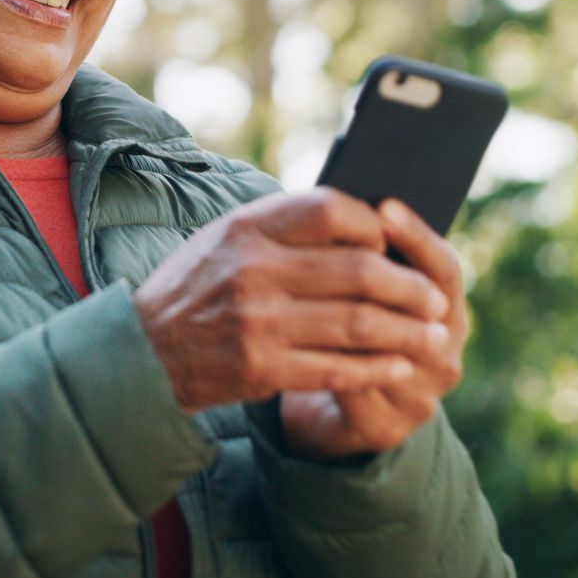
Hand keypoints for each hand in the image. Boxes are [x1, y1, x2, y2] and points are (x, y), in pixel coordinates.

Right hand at [132, 187, 452, 415]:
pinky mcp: (262, 367)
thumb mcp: (226, 238)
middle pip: (358, 270)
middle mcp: (254, 269)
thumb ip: (284, 226)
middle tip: (434, 299)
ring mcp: (259, 321)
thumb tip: (364, 220)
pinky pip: (338, 367)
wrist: (143, 353)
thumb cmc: (197, 288)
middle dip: (409, 287)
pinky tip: (399, 365)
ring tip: (433, 334)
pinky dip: (376, 367)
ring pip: (358, 323)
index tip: (394, 243)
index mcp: (247, 227)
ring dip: (406, 330)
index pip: (330, 209)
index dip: (374, 225)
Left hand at [278, 198, 466, 459]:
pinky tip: (303, 340)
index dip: (417, 236)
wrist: (335, 408)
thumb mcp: (359, 288)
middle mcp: (446, 351)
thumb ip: (363, 254)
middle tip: (350, 240)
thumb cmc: (343, 326)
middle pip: (427, 306)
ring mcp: (423, 394)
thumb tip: (355, 195)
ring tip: (316, 287)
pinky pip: (359, 390)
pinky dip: (332, 362)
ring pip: (393, 349)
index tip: (385, 205)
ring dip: (355, 316)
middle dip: (383, 271)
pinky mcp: (388, 427)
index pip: (444, 266)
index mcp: (445, 309)